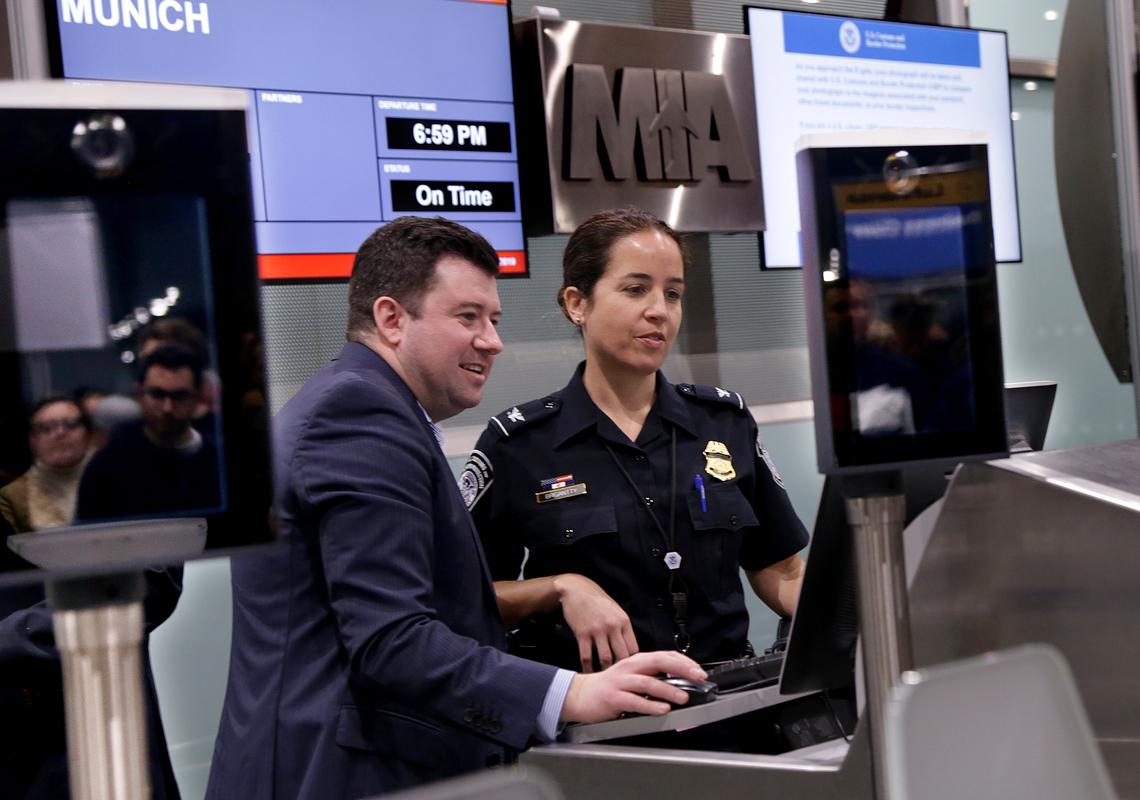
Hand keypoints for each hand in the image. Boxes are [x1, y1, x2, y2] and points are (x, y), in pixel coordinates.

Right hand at [554, 574, 638, 671]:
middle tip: (620, 681)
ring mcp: (597, 630)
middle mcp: (612, 626)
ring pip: (605, 658)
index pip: (634, 649)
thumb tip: (630, 650)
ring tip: (606, 680)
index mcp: (624, 622)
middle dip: (622, 671)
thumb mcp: (616, 612)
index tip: (631, 672)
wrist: (577, 590)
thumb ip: (623, 630)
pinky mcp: (582, 633)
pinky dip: (588, 668)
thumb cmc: (598, 602)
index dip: (634, 663)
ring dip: (605, 671)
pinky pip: (586, 656)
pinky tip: (589, 673)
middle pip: (622, 656)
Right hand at [559, 651, 705, 723]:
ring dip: (668, 690)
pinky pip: (634, 702)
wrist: (579, 694)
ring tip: (683, 697)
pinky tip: (662, 709)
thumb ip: (650, 676)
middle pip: (658, 662)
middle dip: (681, 668)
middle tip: (698, 676)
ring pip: (648, 683)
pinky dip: (650, 706)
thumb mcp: (630, 676)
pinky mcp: (613, 698)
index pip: (664, 655)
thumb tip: (678, 682)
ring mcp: (620, 682)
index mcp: (636, 661)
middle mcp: (629, 668)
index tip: (699, 670)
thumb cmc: (608, 686)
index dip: (683, 661)